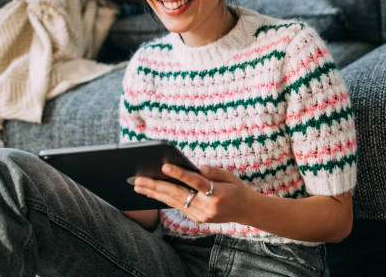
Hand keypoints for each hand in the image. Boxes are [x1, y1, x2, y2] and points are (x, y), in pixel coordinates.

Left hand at [133, 164, 255, 223]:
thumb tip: (197, 167)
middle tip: (138, 179)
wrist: (248, 211)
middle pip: (178, 195)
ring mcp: (202, 215)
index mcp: (217, 193)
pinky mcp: (198, 219)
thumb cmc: (237, 189)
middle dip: (156, 186)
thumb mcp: (230, 176)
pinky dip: (164, 199)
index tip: (164, 166)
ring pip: (174, 203)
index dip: (179, 174)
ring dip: (155, 194)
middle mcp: (207, 206)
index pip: (195, 182)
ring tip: (139, 186)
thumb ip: (213, 172)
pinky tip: (152, 193)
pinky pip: (179, 207)